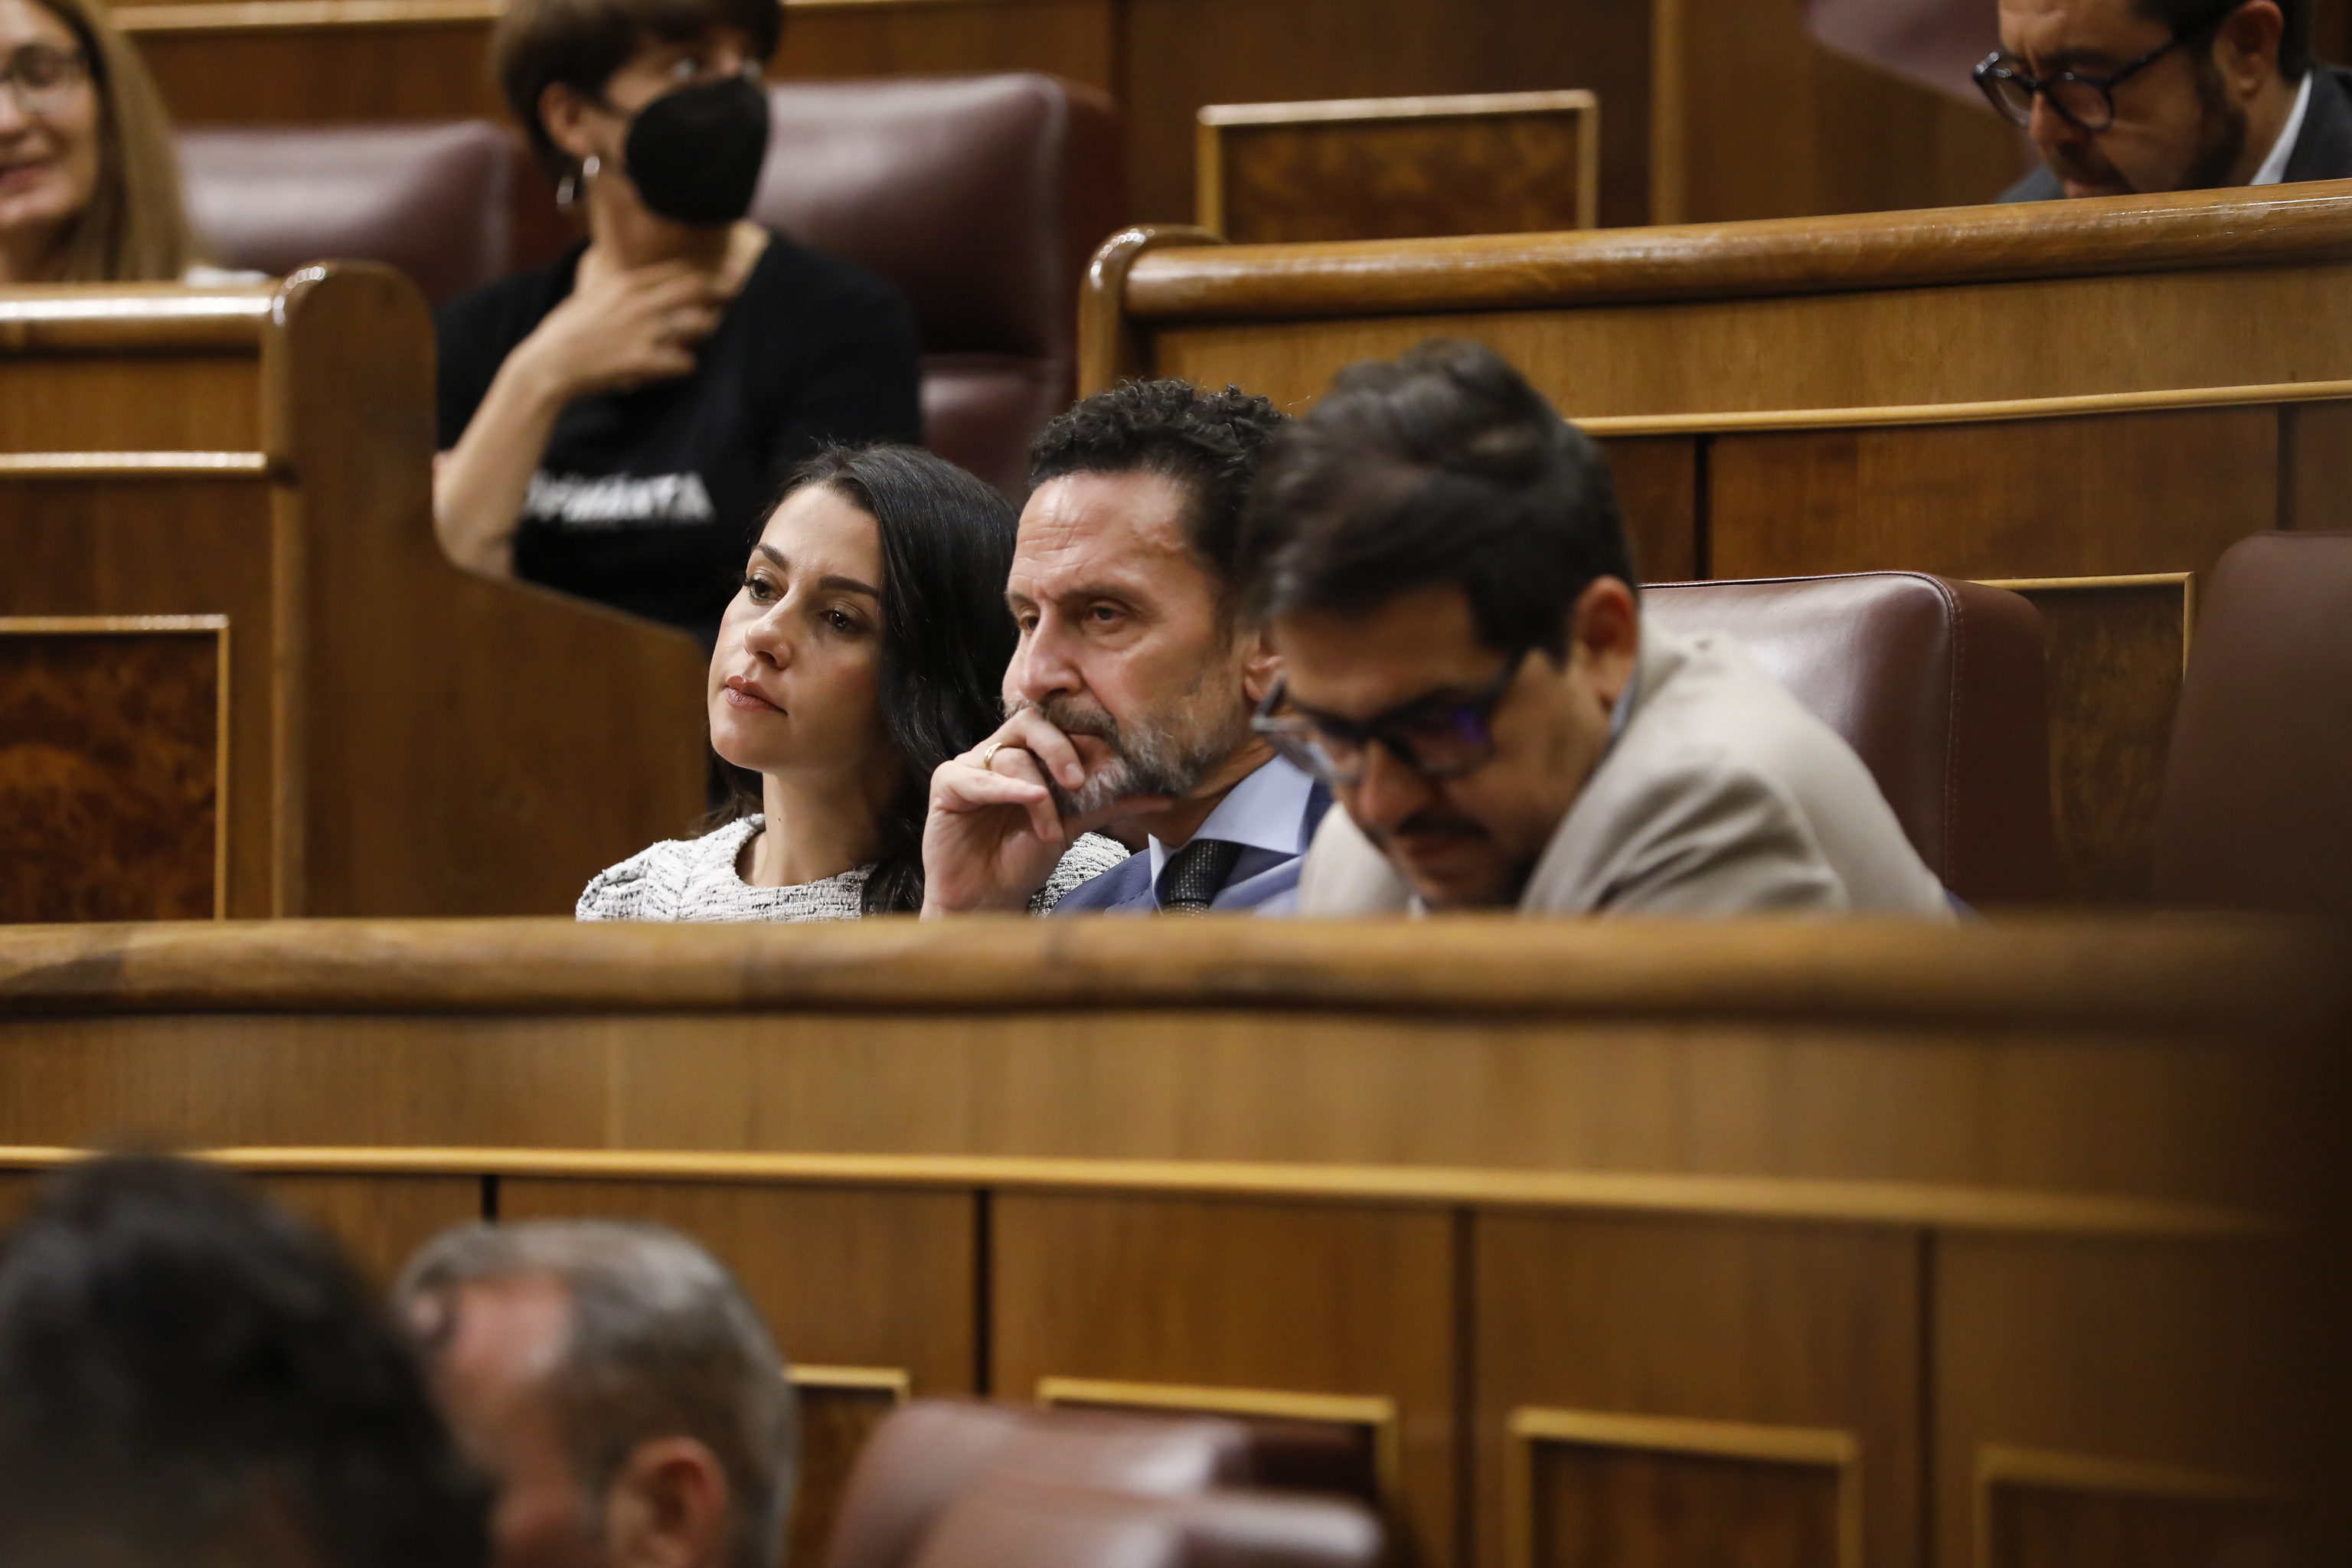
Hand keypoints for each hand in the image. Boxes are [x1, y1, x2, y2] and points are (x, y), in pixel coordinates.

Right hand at [512, 259, 724, 402]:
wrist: (546, 365)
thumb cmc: (566, 332)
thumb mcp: (592, 296)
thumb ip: (620, 287)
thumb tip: (640, 281)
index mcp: (626, 284)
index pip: (679, 270)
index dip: (710, 271)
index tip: (733, 271)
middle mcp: (639, 303)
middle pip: (696, 288)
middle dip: (725, 288)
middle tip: (742, 289)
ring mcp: (642, 331)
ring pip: (699, 324)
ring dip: (707, 330)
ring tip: (706, 334)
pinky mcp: (642, 361)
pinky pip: (685, 362)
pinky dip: (686, 365)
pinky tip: (679, 367)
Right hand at [919, 710, 1170, 915]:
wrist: (988, 900)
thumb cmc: (1024, 859)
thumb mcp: (1073, 827)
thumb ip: (1109, 805)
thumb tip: (1164, 796)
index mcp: (1030, 756)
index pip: (1058, 726)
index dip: (1084, 738)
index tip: (1113, 761)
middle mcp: (1000, 753)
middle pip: (1031, 723)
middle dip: (1060, 748)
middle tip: (1079, 781)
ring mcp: (971, 766)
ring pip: (1011, 755)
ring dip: (1038, 793)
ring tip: (1050, 830)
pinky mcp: (946, 785)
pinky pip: (977, 777)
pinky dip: (1007, 787)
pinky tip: (1031, 800)